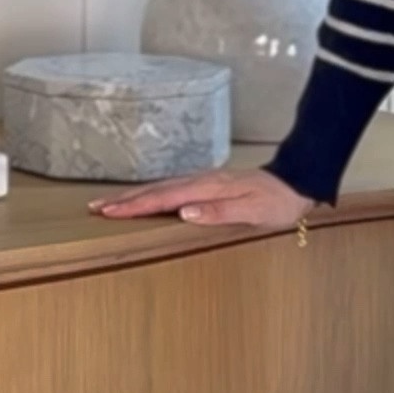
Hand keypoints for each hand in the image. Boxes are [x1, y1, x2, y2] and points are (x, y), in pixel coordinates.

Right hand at [90, 167, 310, 228]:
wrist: (296, 182)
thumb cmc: (277, 202)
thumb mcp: (253, 211)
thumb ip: (219, 211)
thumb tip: (184, 211)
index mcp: (207, 189)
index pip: (164, 199)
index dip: (135, 206)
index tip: (109, 211)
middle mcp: (202, 182)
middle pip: (157, 190)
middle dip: (125, 200)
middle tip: (96, 207)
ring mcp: (205, 181)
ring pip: (163, 188)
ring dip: (136, 196)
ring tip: (113, 203)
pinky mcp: (210, 184)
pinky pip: (174, 188)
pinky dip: (155, 193)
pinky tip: (150, 198)